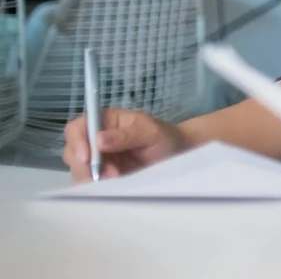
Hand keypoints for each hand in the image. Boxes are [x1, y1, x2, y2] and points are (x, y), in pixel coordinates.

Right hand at [62, 108, 190, 182]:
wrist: (177, 156)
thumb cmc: (164, 137)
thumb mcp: (150, 131)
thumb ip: (127, 135)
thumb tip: (99, 140)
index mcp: (104, 122)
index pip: (77, 128)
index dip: (76, 142)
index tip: (86, 158)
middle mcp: (94, 141)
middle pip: (72, 153)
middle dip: (86, 167)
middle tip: (110, 175)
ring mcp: (97, 161)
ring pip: (78, 172)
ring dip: (92, 180)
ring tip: (117, 181)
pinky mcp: (102, 178)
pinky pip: (89, 185)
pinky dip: (97, 189)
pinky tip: (113, 188)